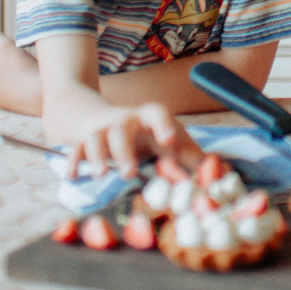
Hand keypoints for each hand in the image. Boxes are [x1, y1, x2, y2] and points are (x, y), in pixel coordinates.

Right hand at [66, 102, 202, 179]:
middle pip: (122, 130)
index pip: (156, 113)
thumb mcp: (163, 138)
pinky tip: (74, 176)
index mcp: (147, 117)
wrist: (93, 116)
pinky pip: (75, 151)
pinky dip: (74, 163)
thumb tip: (216, 174)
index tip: (170, 141)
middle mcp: (123, 121)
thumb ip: (187, 154)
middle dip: (125, 151)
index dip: (163, 125)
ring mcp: (100, 130)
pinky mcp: (81, 142)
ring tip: (100, 174)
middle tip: (129, 173)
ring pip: (96, 139)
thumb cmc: (140, 132)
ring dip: (98, 156)